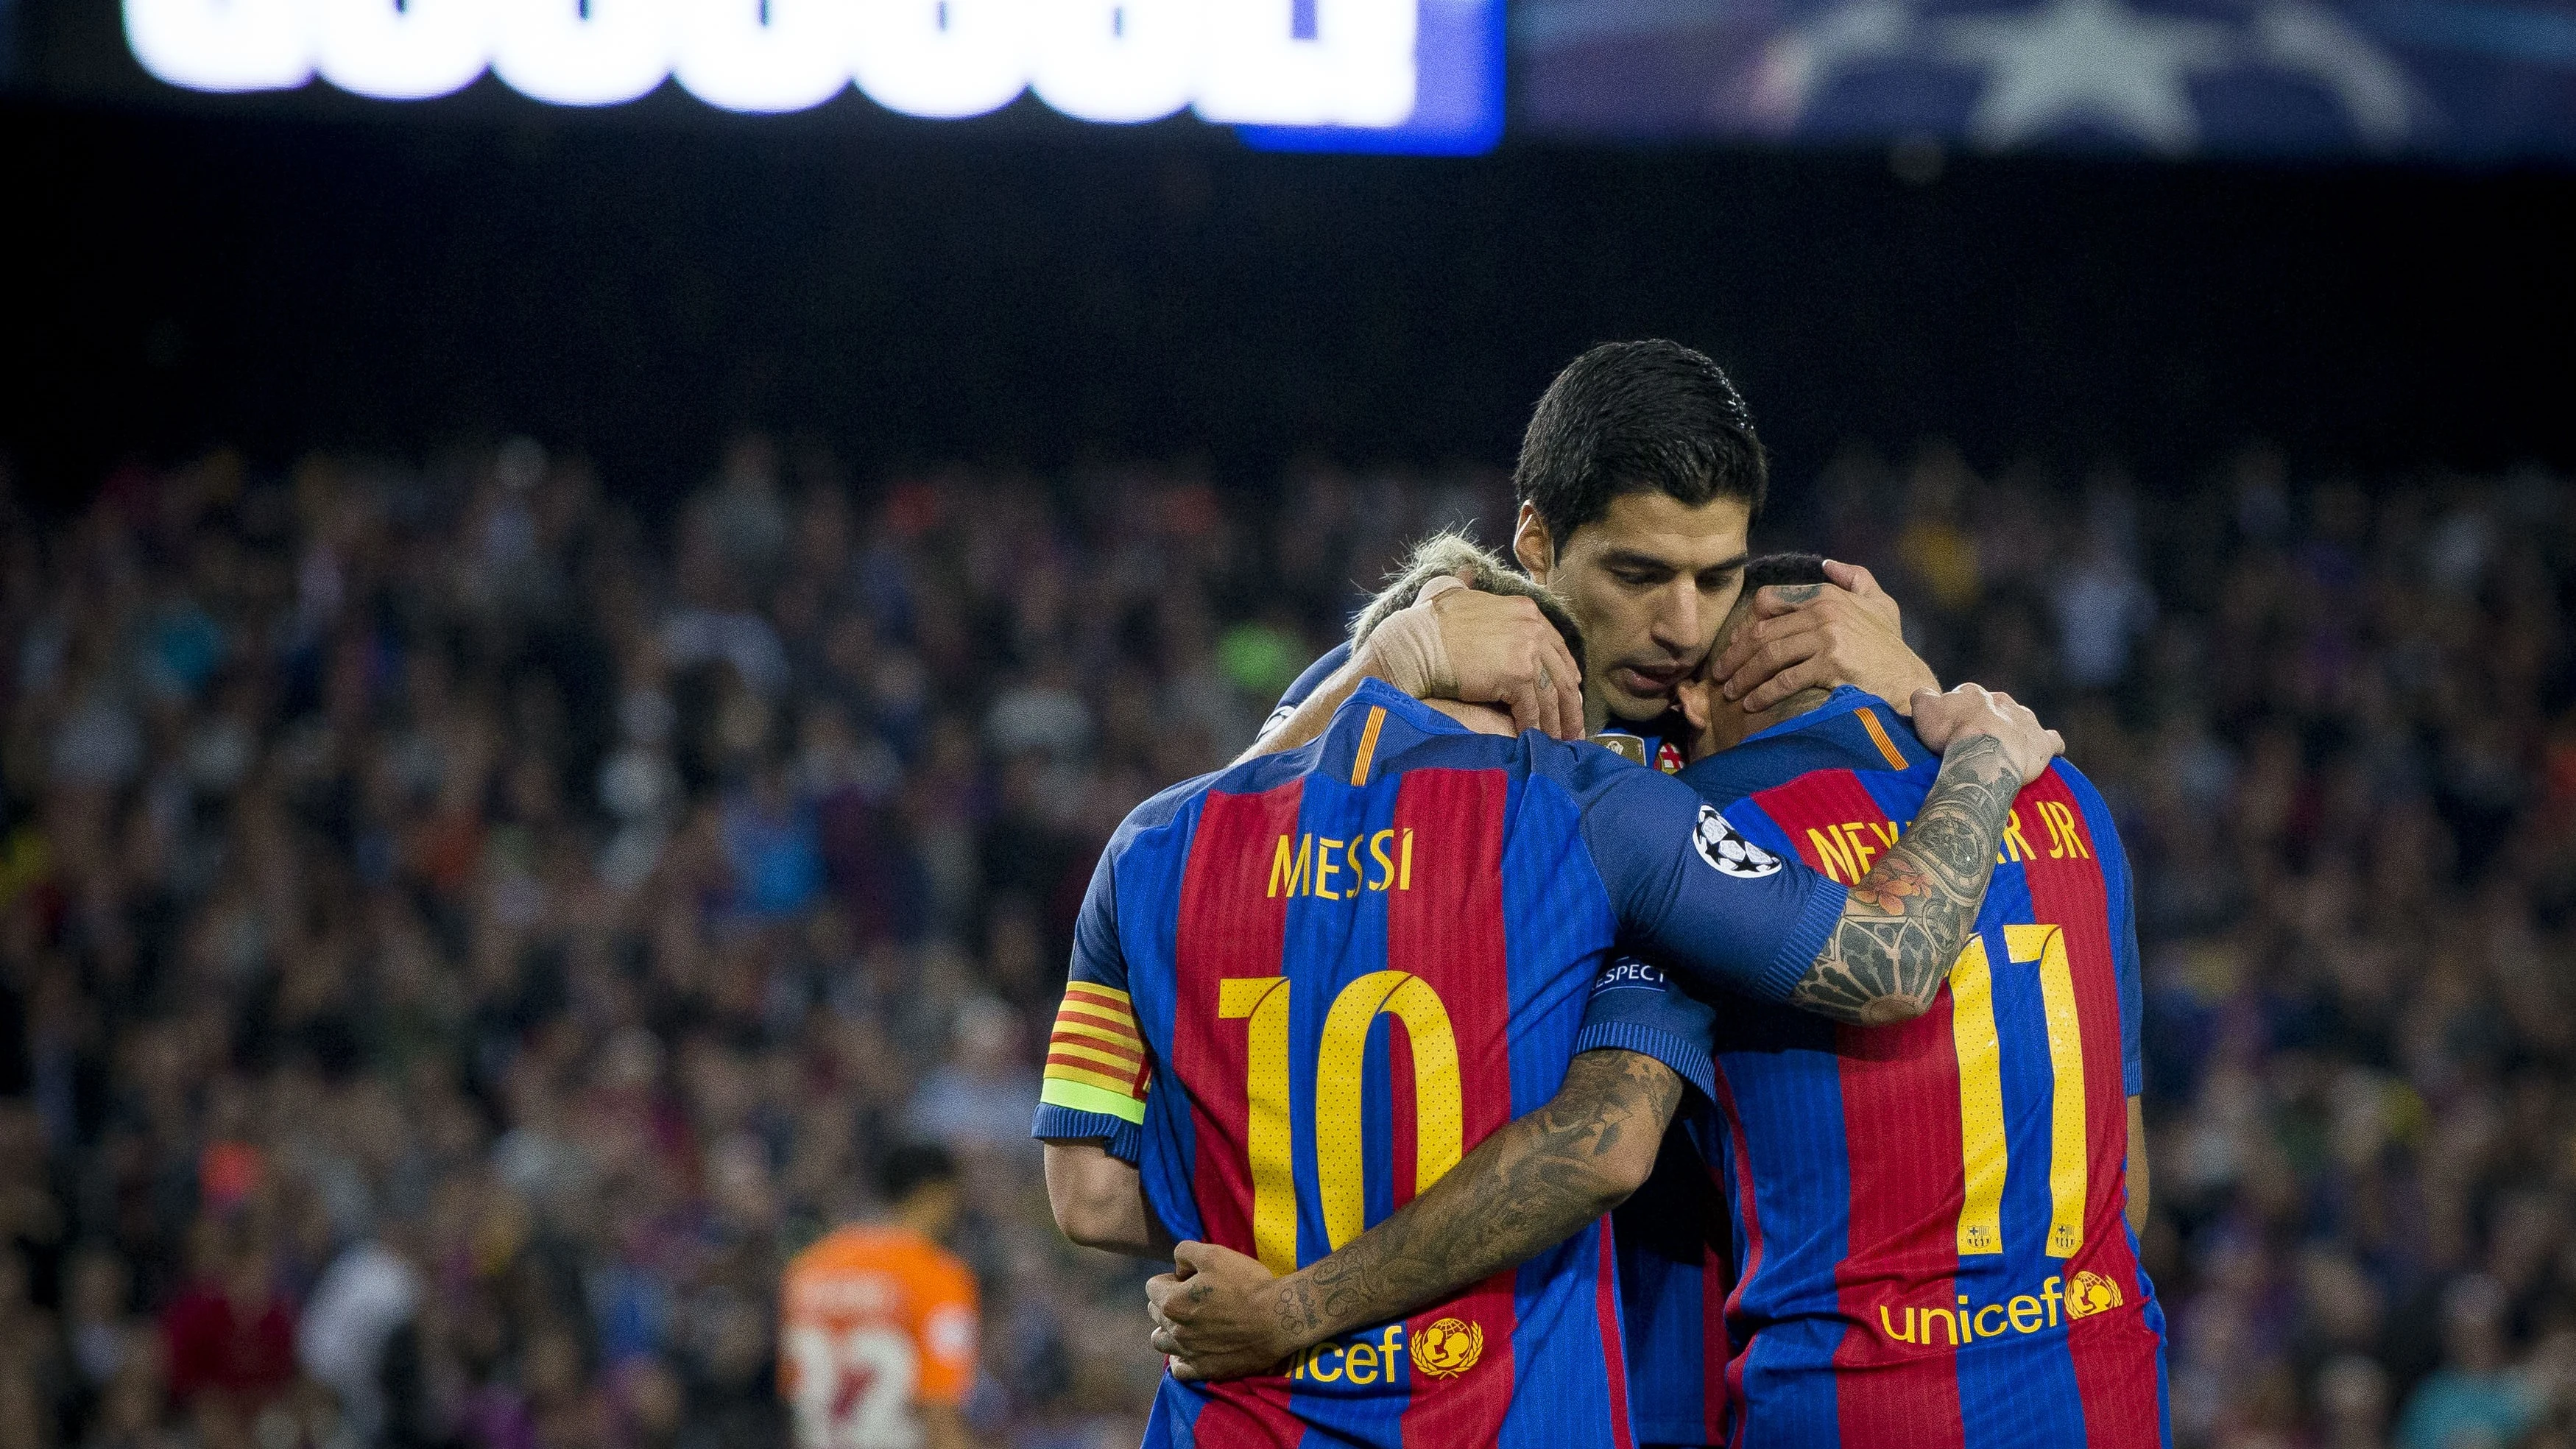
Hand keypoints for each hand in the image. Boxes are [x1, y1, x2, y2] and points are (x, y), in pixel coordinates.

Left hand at [1145, 1241, 1296, 1381]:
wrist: (1278, 1318)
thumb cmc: (1247, 1283)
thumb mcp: (1214, 1253)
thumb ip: (1184, 1253)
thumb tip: (1177, 1268)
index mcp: (1173, 1302)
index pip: (1152, 1287)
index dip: (1170, 1278)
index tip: (1190, 1278)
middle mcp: (1175, 1331)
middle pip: (1155, 1313)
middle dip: (1169, 1301)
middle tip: (1196, 1297)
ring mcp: (1190, 1353)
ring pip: (1161, 1342)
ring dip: (1169, 1329)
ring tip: (1190, 1323)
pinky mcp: (1205, 1370)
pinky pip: (1178, 1370)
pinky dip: (1180, 1358)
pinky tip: (1193, 1348)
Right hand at [1361, 575, 1585, 738]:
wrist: (1414, 644)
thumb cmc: (1428, 623)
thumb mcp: (1456, 595)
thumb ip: (1468, 587)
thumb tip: (1465, 573)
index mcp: (1525, 610)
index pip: (1556, 646)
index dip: (1567, 672)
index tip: (1573, 691)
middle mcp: (1533, 626)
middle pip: (1561, 673)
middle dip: (1570, 705)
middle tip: (1573, 729)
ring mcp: (1527, 650)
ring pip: (1550, 695)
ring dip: (1555, 723)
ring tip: (1558, 742)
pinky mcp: (1518, 675)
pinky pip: (1531, 709)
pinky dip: (1532, 728)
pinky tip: (1532, 739)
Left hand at [1711, 560, 1939, 714]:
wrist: (1909, 682)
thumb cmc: (1890, 648)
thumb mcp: (1880, 605)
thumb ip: (1856, 579)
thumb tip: (1829, 564)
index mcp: (1827, 595)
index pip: (1769, 602)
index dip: (1745, 624)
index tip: (1733, 645)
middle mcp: (1824, 612)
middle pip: (1763, 632)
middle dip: (1736, 655)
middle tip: (1720, 674)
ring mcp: (1828, 637)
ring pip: (1769, 655)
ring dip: (1744, 676)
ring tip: (1730, 692)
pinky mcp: (1831, 663)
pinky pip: (1786, 679)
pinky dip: (1764, 693)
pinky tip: (1752, 704)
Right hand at [1910, 684, 2062, 787]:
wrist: (1985, 752)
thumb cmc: (1952, 733)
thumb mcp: (1923, 709)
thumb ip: (1923, 697)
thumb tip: (1924, 695)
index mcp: (1973, 693)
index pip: (1964, 697)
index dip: (1956, 714)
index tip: (1951, 731)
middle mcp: (2002, 701)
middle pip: (1995, 708)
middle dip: (1988, 722)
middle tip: (1976, 744)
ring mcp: (2025, 720)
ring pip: (2021, 721)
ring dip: (2015, 732)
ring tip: (2006, 752)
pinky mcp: (2043, 741)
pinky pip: (2052, 741)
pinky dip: (2050, 746)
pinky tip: (2048, 753)